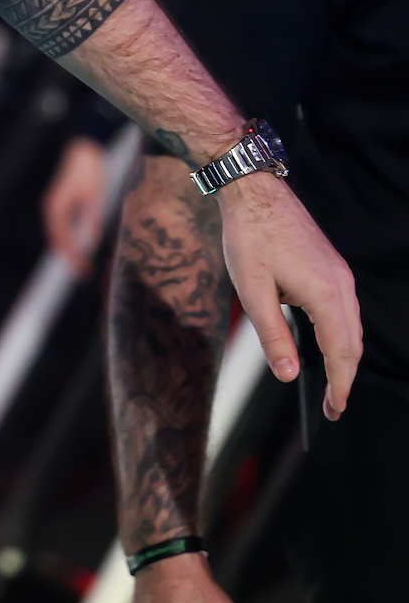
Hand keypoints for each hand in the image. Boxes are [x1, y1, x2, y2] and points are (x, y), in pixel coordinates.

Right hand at [43, 136, 109, 266]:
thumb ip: (91, 222)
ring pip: (58, 234)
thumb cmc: (88, 170)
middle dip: (68, 257)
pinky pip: (60, 225)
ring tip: (80, 262)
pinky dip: (67, 237)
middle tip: (81, 272)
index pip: (62, 242)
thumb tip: (90, 243)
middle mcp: (51, 210)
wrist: (82, 148)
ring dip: (68, 248)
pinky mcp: (58, 202)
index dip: (72, 259)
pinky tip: (76, 243)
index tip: (81, 272)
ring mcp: (53, 206)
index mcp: (57, 210)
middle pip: (56, 240)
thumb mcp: (95, 198)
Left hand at [216, 171, 360, 415]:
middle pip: (352, 343)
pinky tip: (324, 344)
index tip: (334, 409)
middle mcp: (342, 286)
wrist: (255, 193)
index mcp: (326, 294)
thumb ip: (272, 336)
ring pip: (351, 327)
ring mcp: (340, 275)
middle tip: (333, 407)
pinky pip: (343, 310)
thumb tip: (288, 374)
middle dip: (344, 377)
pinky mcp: (332, 267)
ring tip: (331, 383)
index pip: (341, 353)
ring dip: (343, 357)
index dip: (340, 385)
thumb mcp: (252, 292)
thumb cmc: (249, 238)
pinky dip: (339, 334)